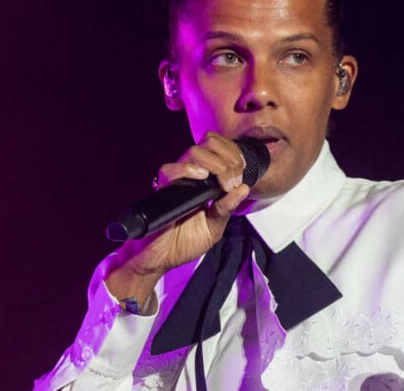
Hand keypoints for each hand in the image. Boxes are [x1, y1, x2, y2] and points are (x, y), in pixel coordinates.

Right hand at [105, 132, 249, 309]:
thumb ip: (227, 207)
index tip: (241, 170)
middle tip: (233, 180)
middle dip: (228, 158)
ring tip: (223, 183)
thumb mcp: (214, 227)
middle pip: (209, 144)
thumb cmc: (184, 243)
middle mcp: (190, 175)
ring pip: (194, 152)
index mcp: (205, 180)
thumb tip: (244, 188)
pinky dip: (187, 169)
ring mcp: (176, 180)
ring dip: (215, 163)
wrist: (160, 259)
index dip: (233, 153)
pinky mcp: (162, 190)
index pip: (219, 148)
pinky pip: (170, 170)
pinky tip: (201, 177)